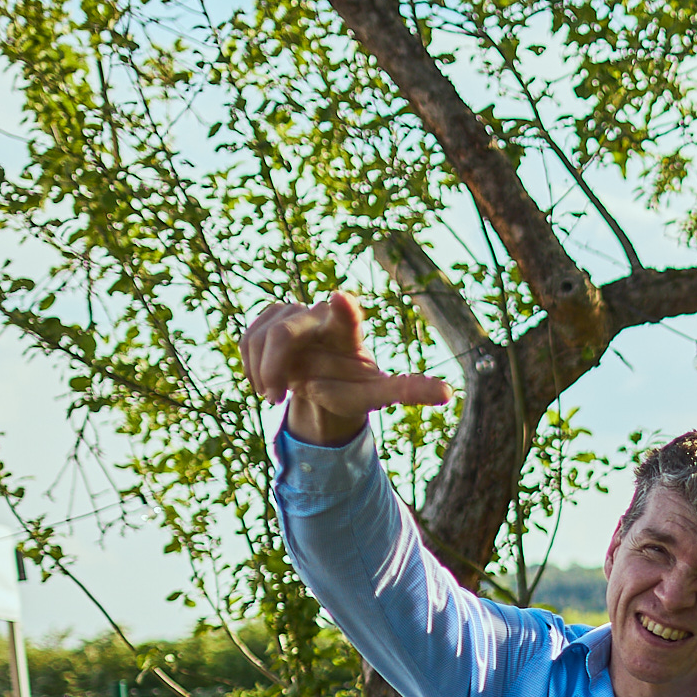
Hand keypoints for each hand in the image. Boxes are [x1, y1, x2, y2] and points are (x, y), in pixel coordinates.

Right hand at [239, 292, 453, 444]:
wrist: (325, 382)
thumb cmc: (354, 388)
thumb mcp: (378, 394)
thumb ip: (409, 389)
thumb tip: (450, 393)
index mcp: (349, 329)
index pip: (346, 314)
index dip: (342, 308)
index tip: (341, 300)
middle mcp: (319, 314)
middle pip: (286, 333)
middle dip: (274, 365)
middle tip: (273, 396)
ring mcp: (291, 312)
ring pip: (261, 337)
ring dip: (261, 372)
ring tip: (274, 394)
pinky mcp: (269, 316)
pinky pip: (247, 339)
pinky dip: (250, 366)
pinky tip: (265, 380)